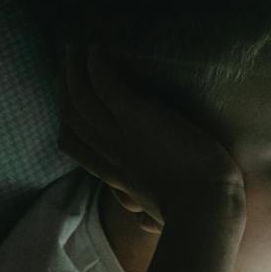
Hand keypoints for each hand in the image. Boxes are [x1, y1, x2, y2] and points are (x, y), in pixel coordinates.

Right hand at [58, 45, 242, 227]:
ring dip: (74, 70)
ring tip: (75, 48)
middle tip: (65, 65)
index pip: (74, 147)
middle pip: (71, 116)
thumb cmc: (193, 211)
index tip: (66, 104)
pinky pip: (106, 86)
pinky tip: (96, 50)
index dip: (66, 122)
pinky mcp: (138, 117)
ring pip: (81, 98)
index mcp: (112, 175)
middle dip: (64, 88)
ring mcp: (121, 135)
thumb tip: (143, 223)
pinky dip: (96, 67)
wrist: (206, 207)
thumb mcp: (157, 212)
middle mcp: (109, 153)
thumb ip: (145, 212)